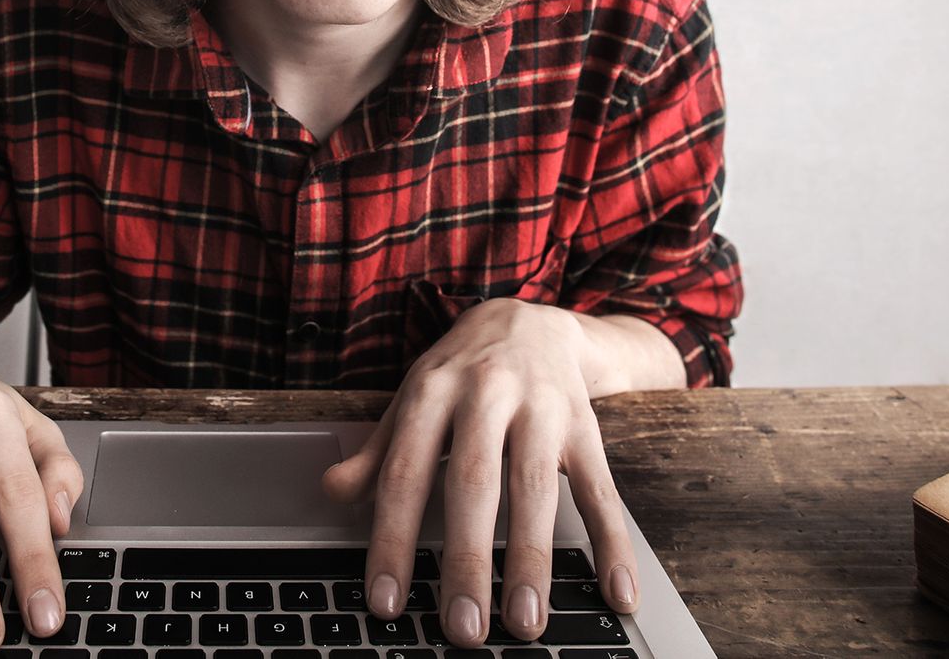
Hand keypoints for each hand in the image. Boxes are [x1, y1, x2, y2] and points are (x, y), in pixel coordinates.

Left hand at [322, 298, 640, 647]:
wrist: (531, 320)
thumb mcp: (412, 401)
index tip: (387, 600)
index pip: (405, 472)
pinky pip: (601, 489)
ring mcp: (542, 408)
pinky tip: (616, 592)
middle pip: (474, 483)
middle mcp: (486, 394)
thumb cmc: (461, 374)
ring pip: (536, 488)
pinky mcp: (586, 425)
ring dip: (531, 560)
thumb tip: (332, 492)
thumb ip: (376, 451)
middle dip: (467, 559)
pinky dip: (611, 543)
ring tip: (525, 623)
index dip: (393, 538)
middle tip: (463, 628)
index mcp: (432, 391)